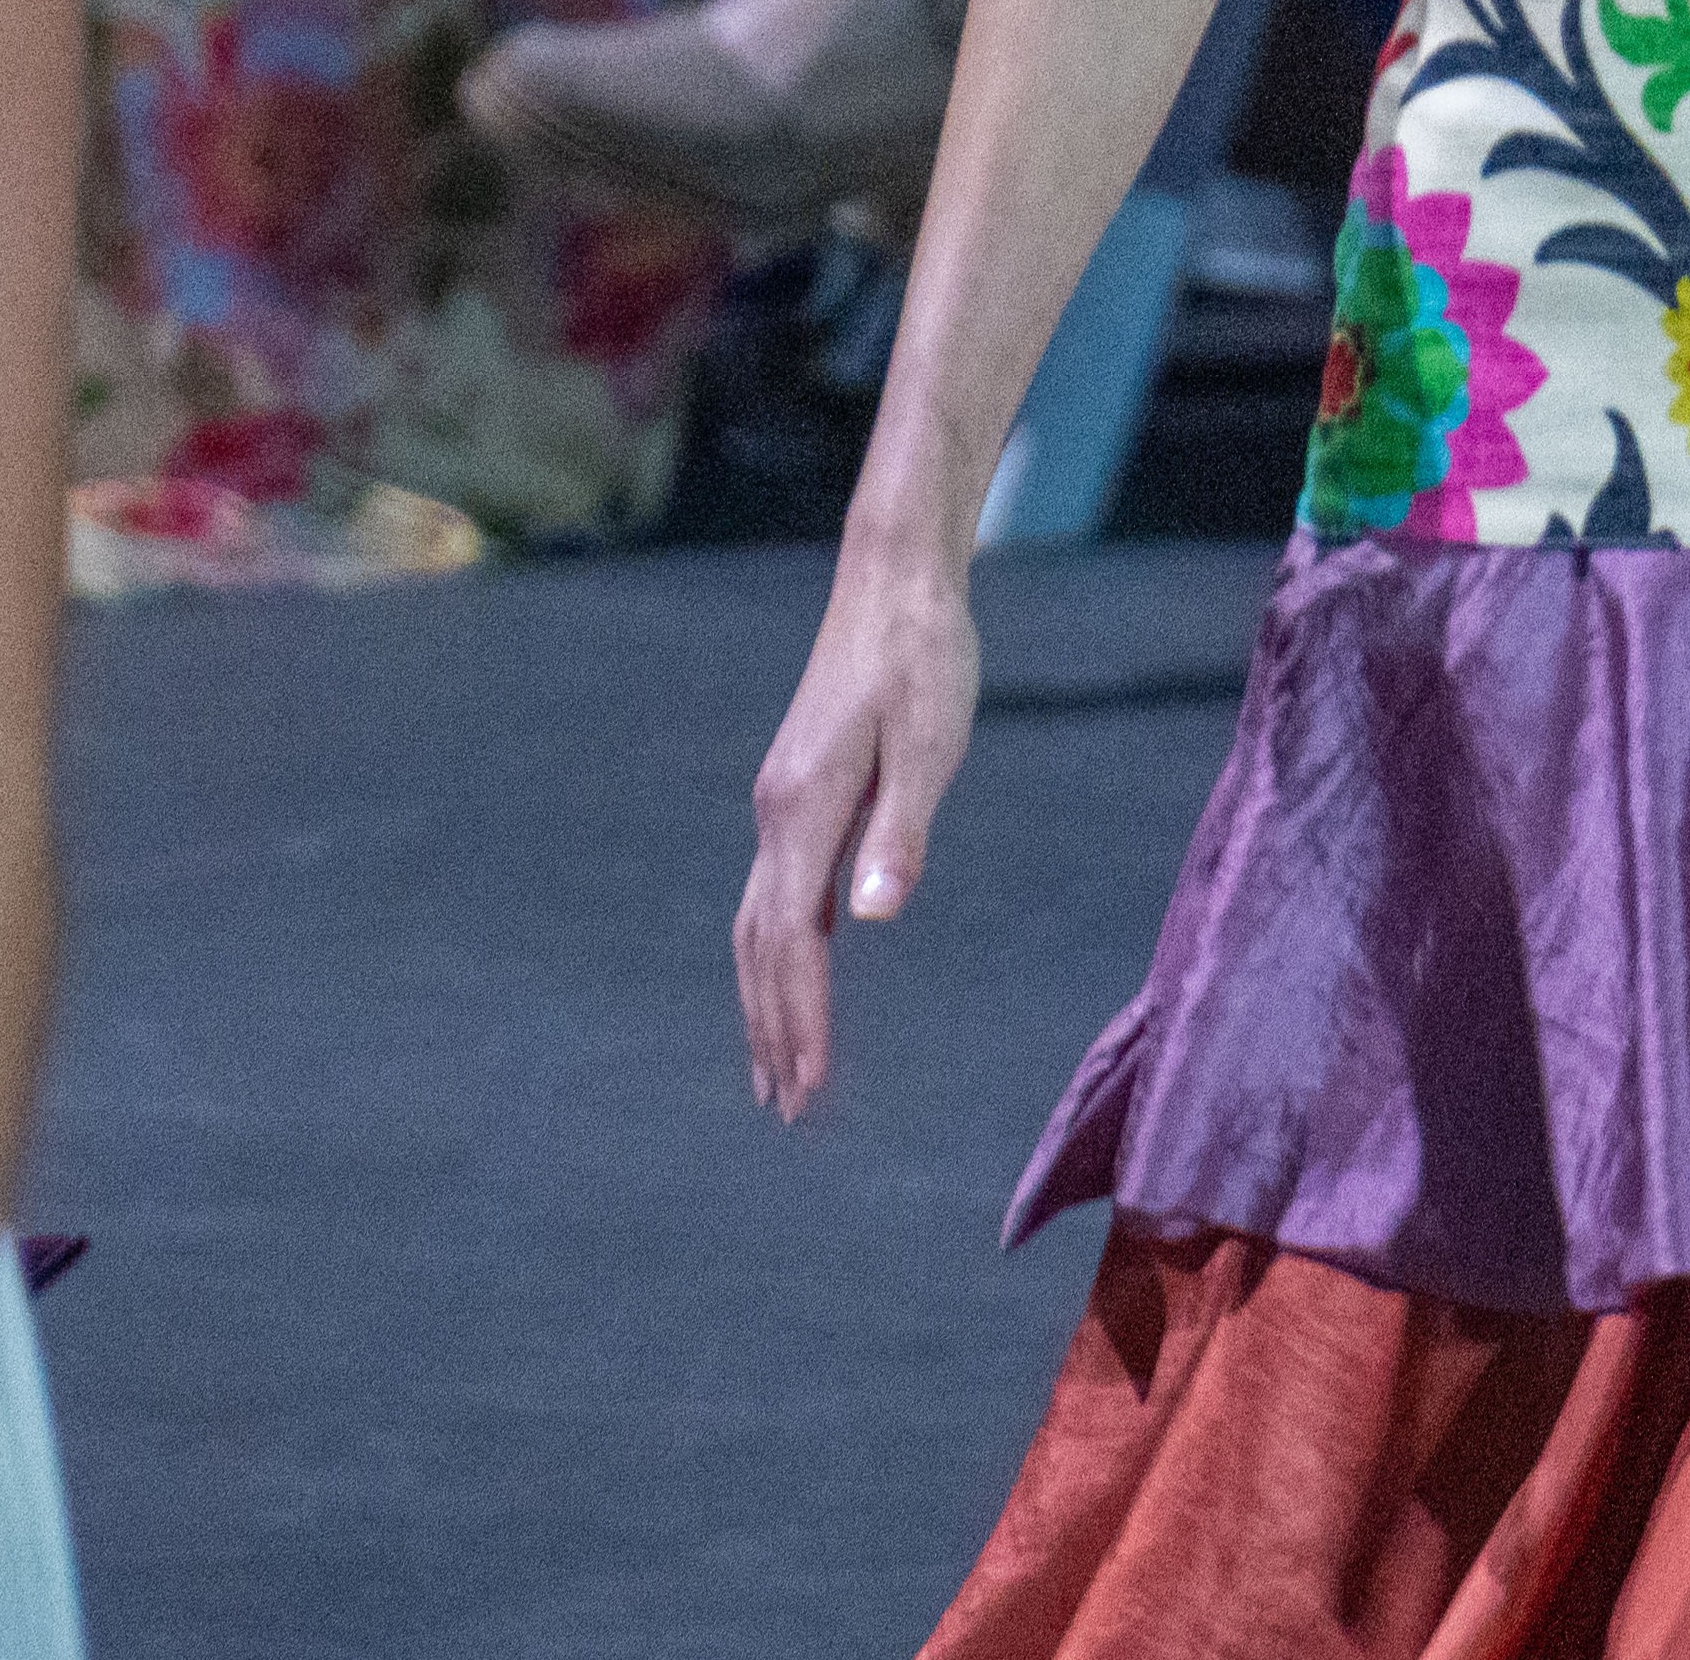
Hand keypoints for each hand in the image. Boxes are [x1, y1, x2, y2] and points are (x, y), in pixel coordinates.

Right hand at [735, 530, 981, 1118]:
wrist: (895, 580)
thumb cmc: (924, 659)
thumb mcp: (931, 744)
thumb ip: (901, 833)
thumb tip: (873, 915)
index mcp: (805, 811)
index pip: (793, 943)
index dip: (800, 1019)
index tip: (808, 1088)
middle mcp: (777, 816)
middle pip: (760, 948)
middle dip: (773, 1030)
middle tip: (787, 1109)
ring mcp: (780, 805)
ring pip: (758, 925)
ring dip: (767, 999)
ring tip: (778, 1066)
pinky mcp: (797, 792)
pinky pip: (775, 894)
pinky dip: (780, 951)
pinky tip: (799, 975)